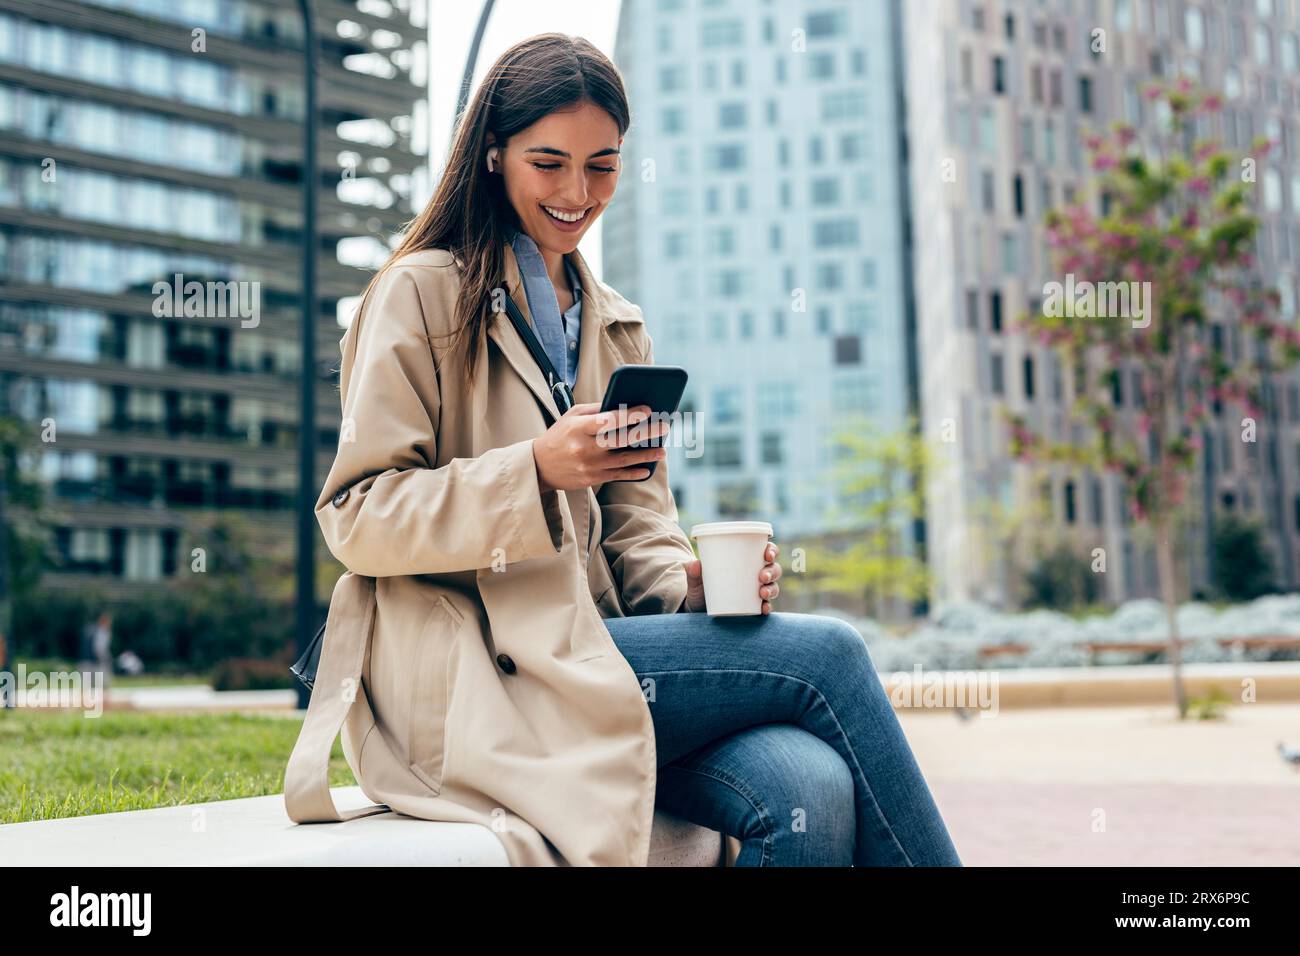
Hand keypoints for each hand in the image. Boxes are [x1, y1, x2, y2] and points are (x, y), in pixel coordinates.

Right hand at [532, 402, 671, 493]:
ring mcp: (589, 466)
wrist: (539, 466)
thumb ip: (596, 410)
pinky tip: (647, 468)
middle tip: (664, 427)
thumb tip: (625, 405)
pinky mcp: (591, 479)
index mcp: (578, 428)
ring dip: (646, 455)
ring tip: (662, 450)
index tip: (647, 411)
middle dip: (645, 433)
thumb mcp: (572, 417)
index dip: (628, 415)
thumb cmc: (560, 435)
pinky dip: (634, 472)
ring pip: (623, 460)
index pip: (607, 420)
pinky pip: (618, 475)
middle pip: (620, 440)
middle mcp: (584, 447)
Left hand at [681, 542, 781, 614]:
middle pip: (773, 569)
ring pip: (773, 587)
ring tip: (762, 593)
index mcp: (746, 561)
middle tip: (762, 576)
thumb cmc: (701, 588)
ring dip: (772, 589)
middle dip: (772, 571)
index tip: (767, 554)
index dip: (772, 550)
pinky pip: (766, 606)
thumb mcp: (696, 580)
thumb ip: (693, 572)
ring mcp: (756, 592)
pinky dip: (767, 607)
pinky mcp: (753, 607)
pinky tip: (764, 609)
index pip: (766, 551)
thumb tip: (694, 564)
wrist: (697, 609)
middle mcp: (755, 575)